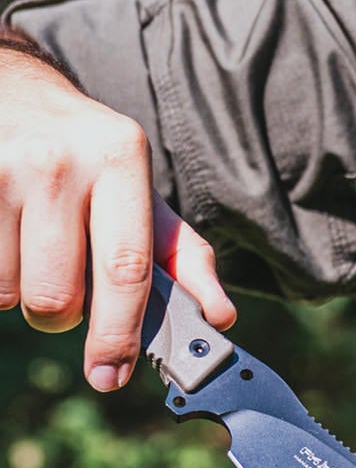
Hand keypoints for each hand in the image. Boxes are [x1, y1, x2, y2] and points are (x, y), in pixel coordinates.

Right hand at [0, 41, 233, 389]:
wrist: (17, 91)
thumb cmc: (92, 160)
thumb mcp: (143, 194)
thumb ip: (185, 258)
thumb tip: (221, 317)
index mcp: (121, 162)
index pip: (125, 268)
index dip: (119, 334)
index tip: (111, 376)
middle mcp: (61, 163)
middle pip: (56, 295)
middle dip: (62, 317)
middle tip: (66, 293)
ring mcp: (3, 170)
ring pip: (8, 291)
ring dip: (21, 292)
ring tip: (33, 249)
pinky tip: (7, 236)